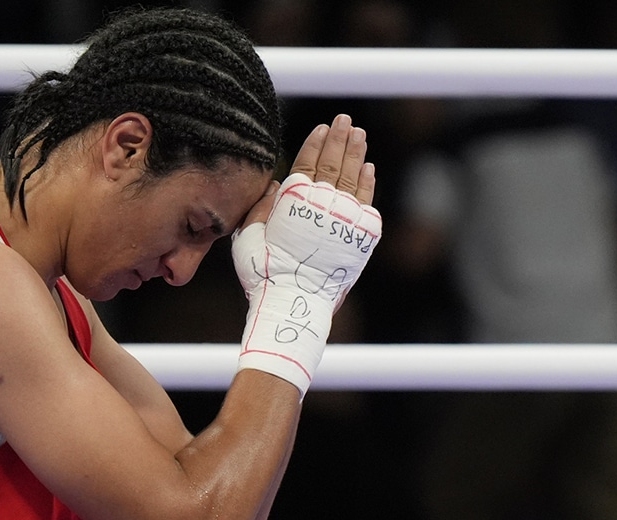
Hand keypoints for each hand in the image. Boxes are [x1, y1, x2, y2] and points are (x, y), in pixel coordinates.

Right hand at [232, 115, 381, 396]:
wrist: (294, 302)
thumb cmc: (264, 274)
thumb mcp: (248, 237)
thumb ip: (261, 208)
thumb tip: (277, 184)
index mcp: (294, 201)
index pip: (307, 163)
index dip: (314, 143)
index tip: (321, 127)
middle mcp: (322, 204)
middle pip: (332, 164)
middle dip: (339, 138)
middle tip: (344, 120)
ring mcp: (344, 218)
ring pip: (352, 178)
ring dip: (355, 153)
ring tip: (359, 135)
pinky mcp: (361, 235)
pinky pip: (366, 202)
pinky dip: (367, 182)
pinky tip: (368, 168)